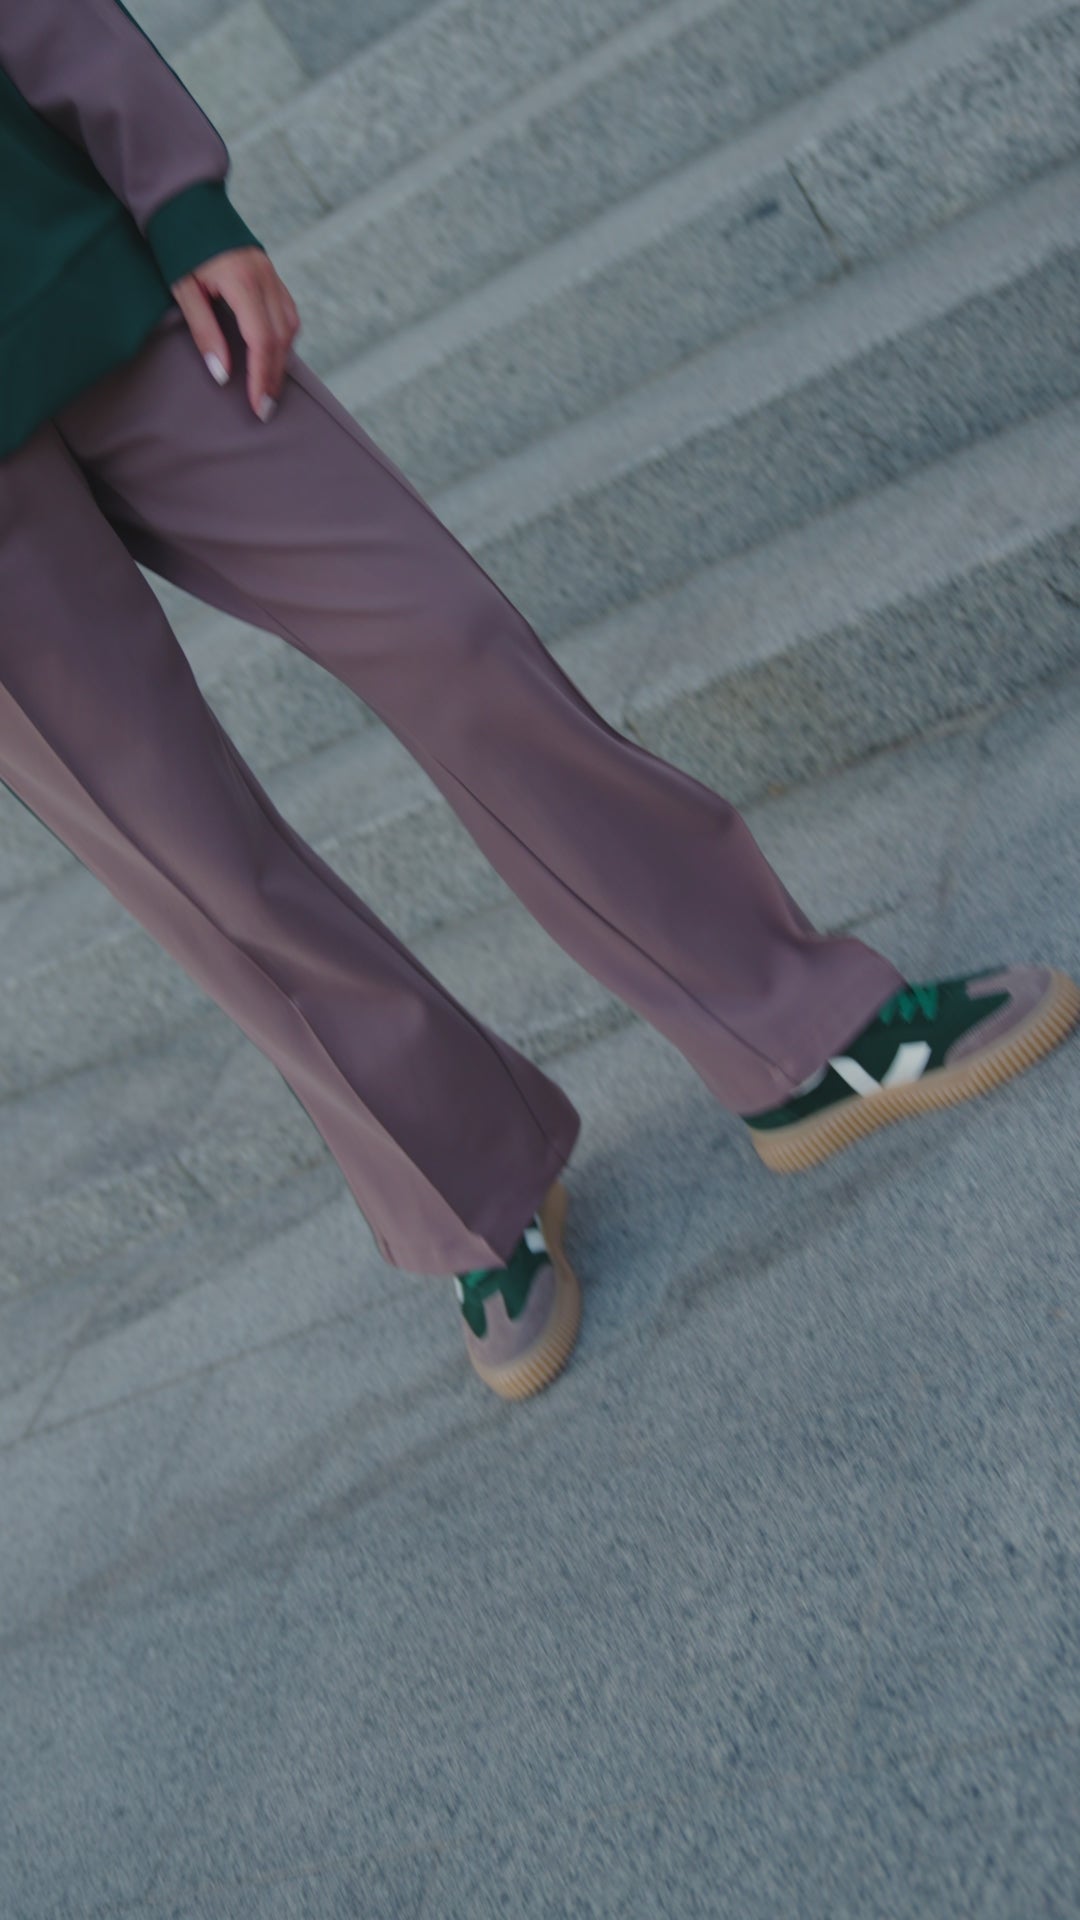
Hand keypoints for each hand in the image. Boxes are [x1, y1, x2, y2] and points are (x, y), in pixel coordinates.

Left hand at [170, 246, 300, 421]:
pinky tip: (272, 354)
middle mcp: (264, 277)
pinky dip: (283, 337)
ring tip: (268, 386)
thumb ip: (203, 331)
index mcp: (242, 280)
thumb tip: (222, 373)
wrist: (186, 202)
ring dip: (281, 359)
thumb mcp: (183, 290)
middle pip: (281, 338)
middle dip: (274, 377)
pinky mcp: (271, 273)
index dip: (262, 377)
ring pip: (290, 326)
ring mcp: (271, 273)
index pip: (262, 339)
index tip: (258, 406)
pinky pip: (287, 312)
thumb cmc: (179, 246)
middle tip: (265, 408)